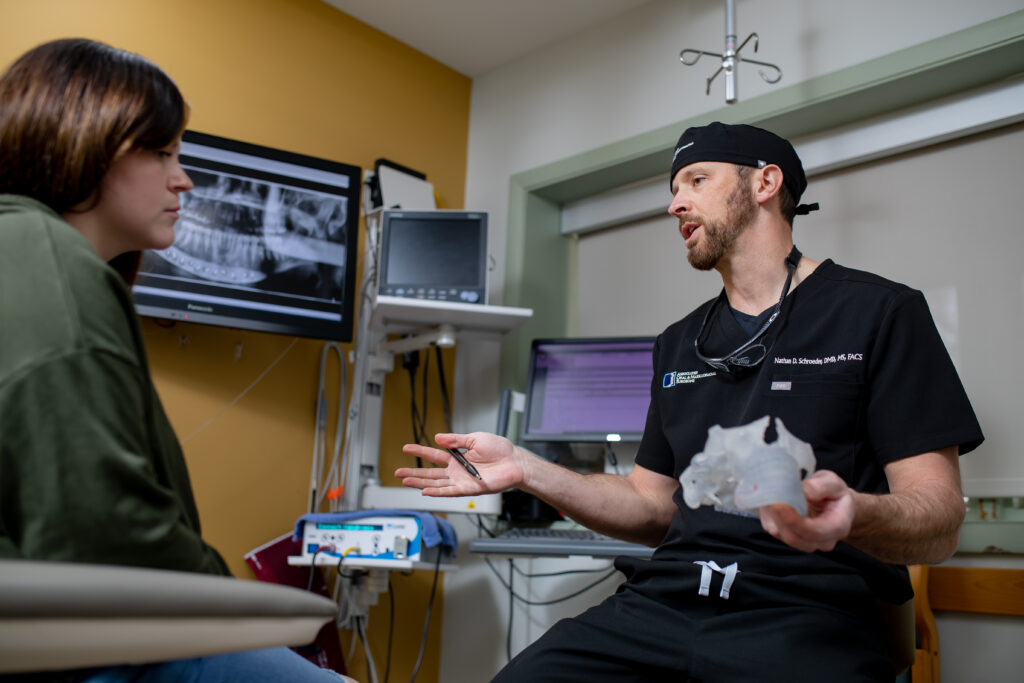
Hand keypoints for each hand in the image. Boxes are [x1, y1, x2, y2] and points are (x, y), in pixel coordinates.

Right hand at [396, 432, 523, 496]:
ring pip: (436, 483)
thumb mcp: (475, 439)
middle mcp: (457, 470)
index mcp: (457, 457)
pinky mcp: (469, 489)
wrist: (514, 462)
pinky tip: (425, 490)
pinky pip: (450, 491)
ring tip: (405, 481)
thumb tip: (438, 438)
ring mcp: (461, 481)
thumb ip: (456, 440)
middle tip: (398, 472)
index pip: (434, 454)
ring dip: (420, 483)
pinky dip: (437, 491)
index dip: (420, 451)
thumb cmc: (499, 450)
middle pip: (431, 472)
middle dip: (414, 472)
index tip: (406, 448)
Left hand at [758, 470, 854, 552]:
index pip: (814, 532)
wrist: (830, 502)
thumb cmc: (834, 493)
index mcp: (838, 527)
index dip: (794, 521)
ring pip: (780, 533)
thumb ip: (823, 486)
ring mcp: (804, 542)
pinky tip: (770, 498)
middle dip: (778, 517)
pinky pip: (773, 528)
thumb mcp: (834, 482)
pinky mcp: (787, 537)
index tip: (779, 505)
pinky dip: (768, 514)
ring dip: (771, 514)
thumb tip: (806, 491)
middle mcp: (822, 541)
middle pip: (794, 537)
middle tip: (768, 494)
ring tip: (769, 491)